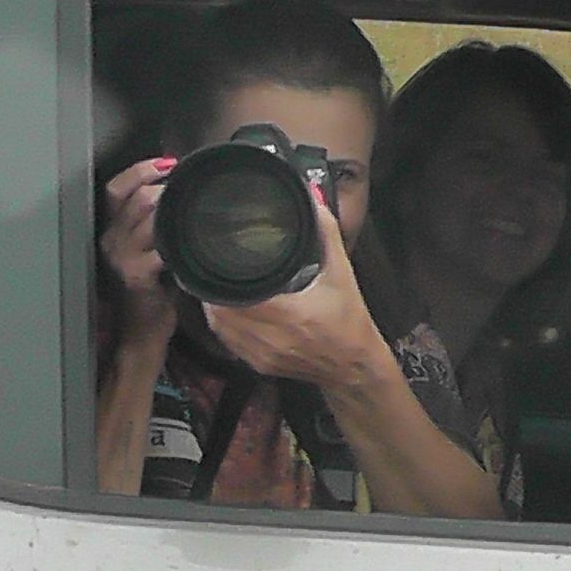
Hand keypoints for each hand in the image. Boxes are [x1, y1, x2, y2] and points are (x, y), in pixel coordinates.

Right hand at [100, 156, 178, 345]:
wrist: (140, 332)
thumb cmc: (150, 291)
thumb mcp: (147, 252)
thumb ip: (154, 225)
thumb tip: (179, 196)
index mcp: (111, 231)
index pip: (116, 188)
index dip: (140, 170)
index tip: (169, 162)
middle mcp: (110, 240)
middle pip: (136, 196)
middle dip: (166, 187)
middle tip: (190, 189)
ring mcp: (121, 257)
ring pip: (148, 215)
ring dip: (176, 208)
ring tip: (196, 210)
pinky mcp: (136, 274)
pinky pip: (160, 246)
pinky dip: (179, 238)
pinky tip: (194, 238)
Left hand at [201, 198, 387, 390]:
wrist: (355, 367)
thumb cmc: (350, 322)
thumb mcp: (342, 275)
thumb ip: (326, 236)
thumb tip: (314, 202)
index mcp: (290, 314)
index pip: (235, 296)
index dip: (220, 279)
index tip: (218, 260)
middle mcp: (272, 338)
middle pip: (221, 312)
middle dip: (214, 290)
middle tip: (215, 269)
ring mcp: (262, 355)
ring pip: (220, 328)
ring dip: (215, 308)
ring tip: (219, 287)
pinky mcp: (259, 366)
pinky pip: (229, 343)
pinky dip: (224, 326)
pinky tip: (229, 312)